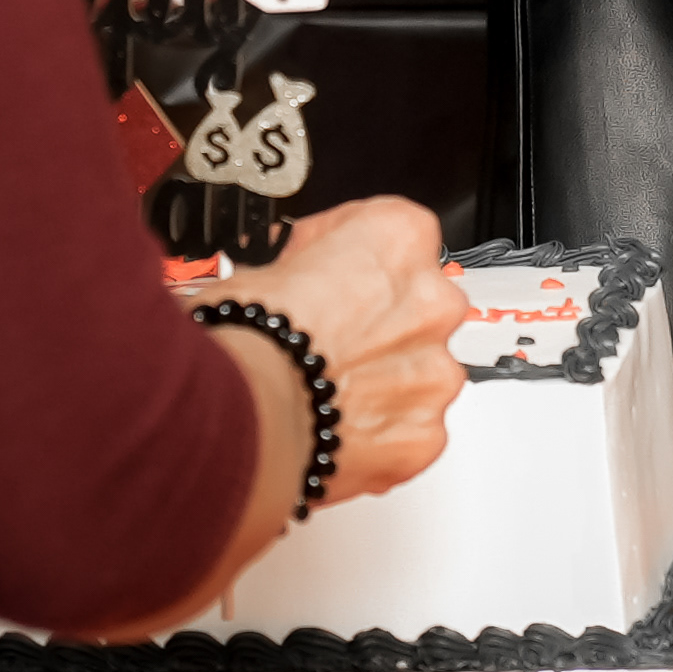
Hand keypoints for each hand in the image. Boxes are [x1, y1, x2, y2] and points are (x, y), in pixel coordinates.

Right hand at [200, 197, 465, 503]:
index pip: (398, 235)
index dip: (357, 261)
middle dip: (381, 325)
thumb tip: (299, 268)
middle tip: (329, 342)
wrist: (238, 417)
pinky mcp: (425, 434)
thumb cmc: (245, 338)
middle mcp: (432, 299)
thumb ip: (311, 259)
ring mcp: (434, 370)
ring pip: (421, 372)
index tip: (334, 277)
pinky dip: (380, 435)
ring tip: (325, 393)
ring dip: (385, 382)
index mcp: (400, 238)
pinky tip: (337, 430)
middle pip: (419, 306)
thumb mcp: (265, 263)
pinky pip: (410, 431)